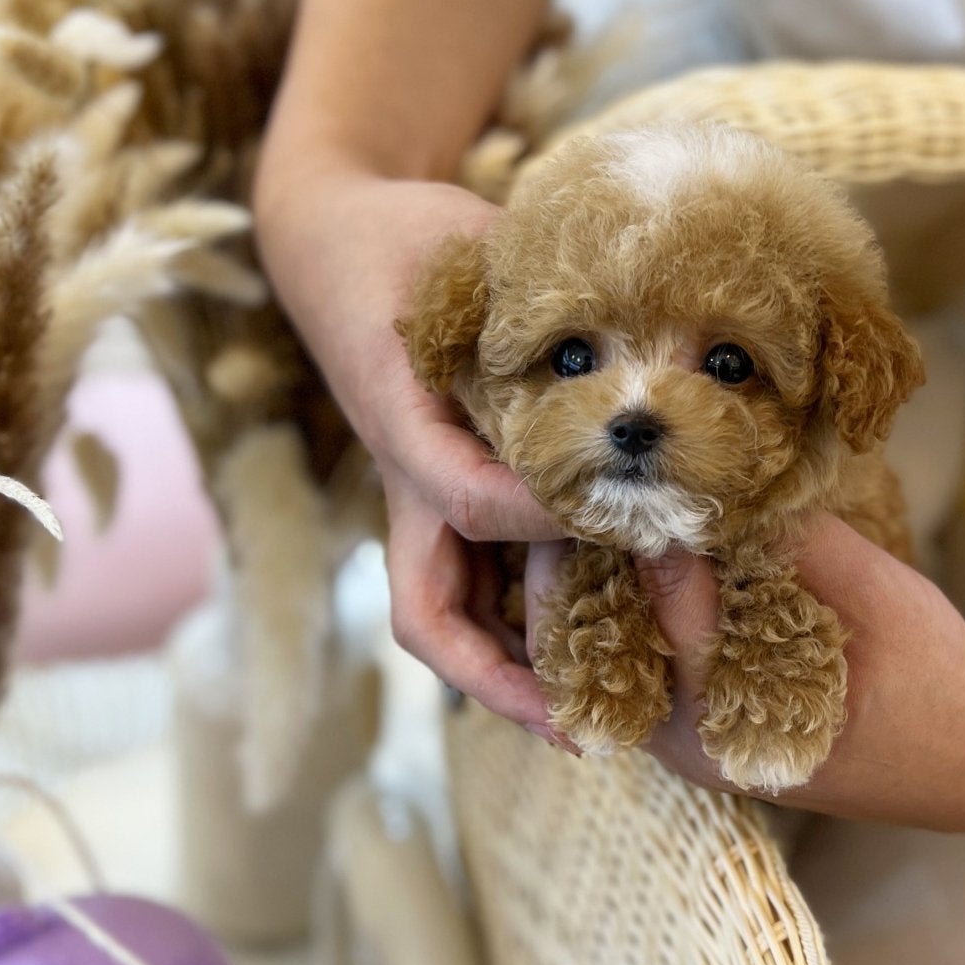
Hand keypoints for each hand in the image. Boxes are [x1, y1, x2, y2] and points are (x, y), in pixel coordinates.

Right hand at [254, 153, 563, 732]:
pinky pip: (478, 578)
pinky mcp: (441, 491)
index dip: (538, 520)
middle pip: (430, 608)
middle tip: (583, 726)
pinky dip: (526, 621)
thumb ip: (534, 283)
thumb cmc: (403, 238)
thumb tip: (629, 306)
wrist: (334, 238)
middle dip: (500, 677)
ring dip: (517, 669)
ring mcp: (420, 494)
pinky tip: (600, 640)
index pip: (465, 497)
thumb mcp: (462, 242)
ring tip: (600, 713)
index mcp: (404, 419)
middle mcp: (408, 477)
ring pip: (452, 611)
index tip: (615, 523)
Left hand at [527, 517, 964, 828]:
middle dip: (573, 566)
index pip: (649, 612)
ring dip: (586, 587)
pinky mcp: (702, 724)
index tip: (595, 469)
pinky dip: (620, 609)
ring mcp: (690, 743)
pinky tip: (613, 549)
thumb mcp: (870, 593)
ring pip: (604, 658)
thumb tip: (715, 474)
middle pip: (597, 646)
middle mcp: (692, 744)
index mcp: (729, 722)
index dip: (618, 534)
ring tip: (566, 505)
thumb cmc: (938, 677)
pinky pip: (637, 663)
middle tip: (554, 480)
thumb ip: (786, 543)